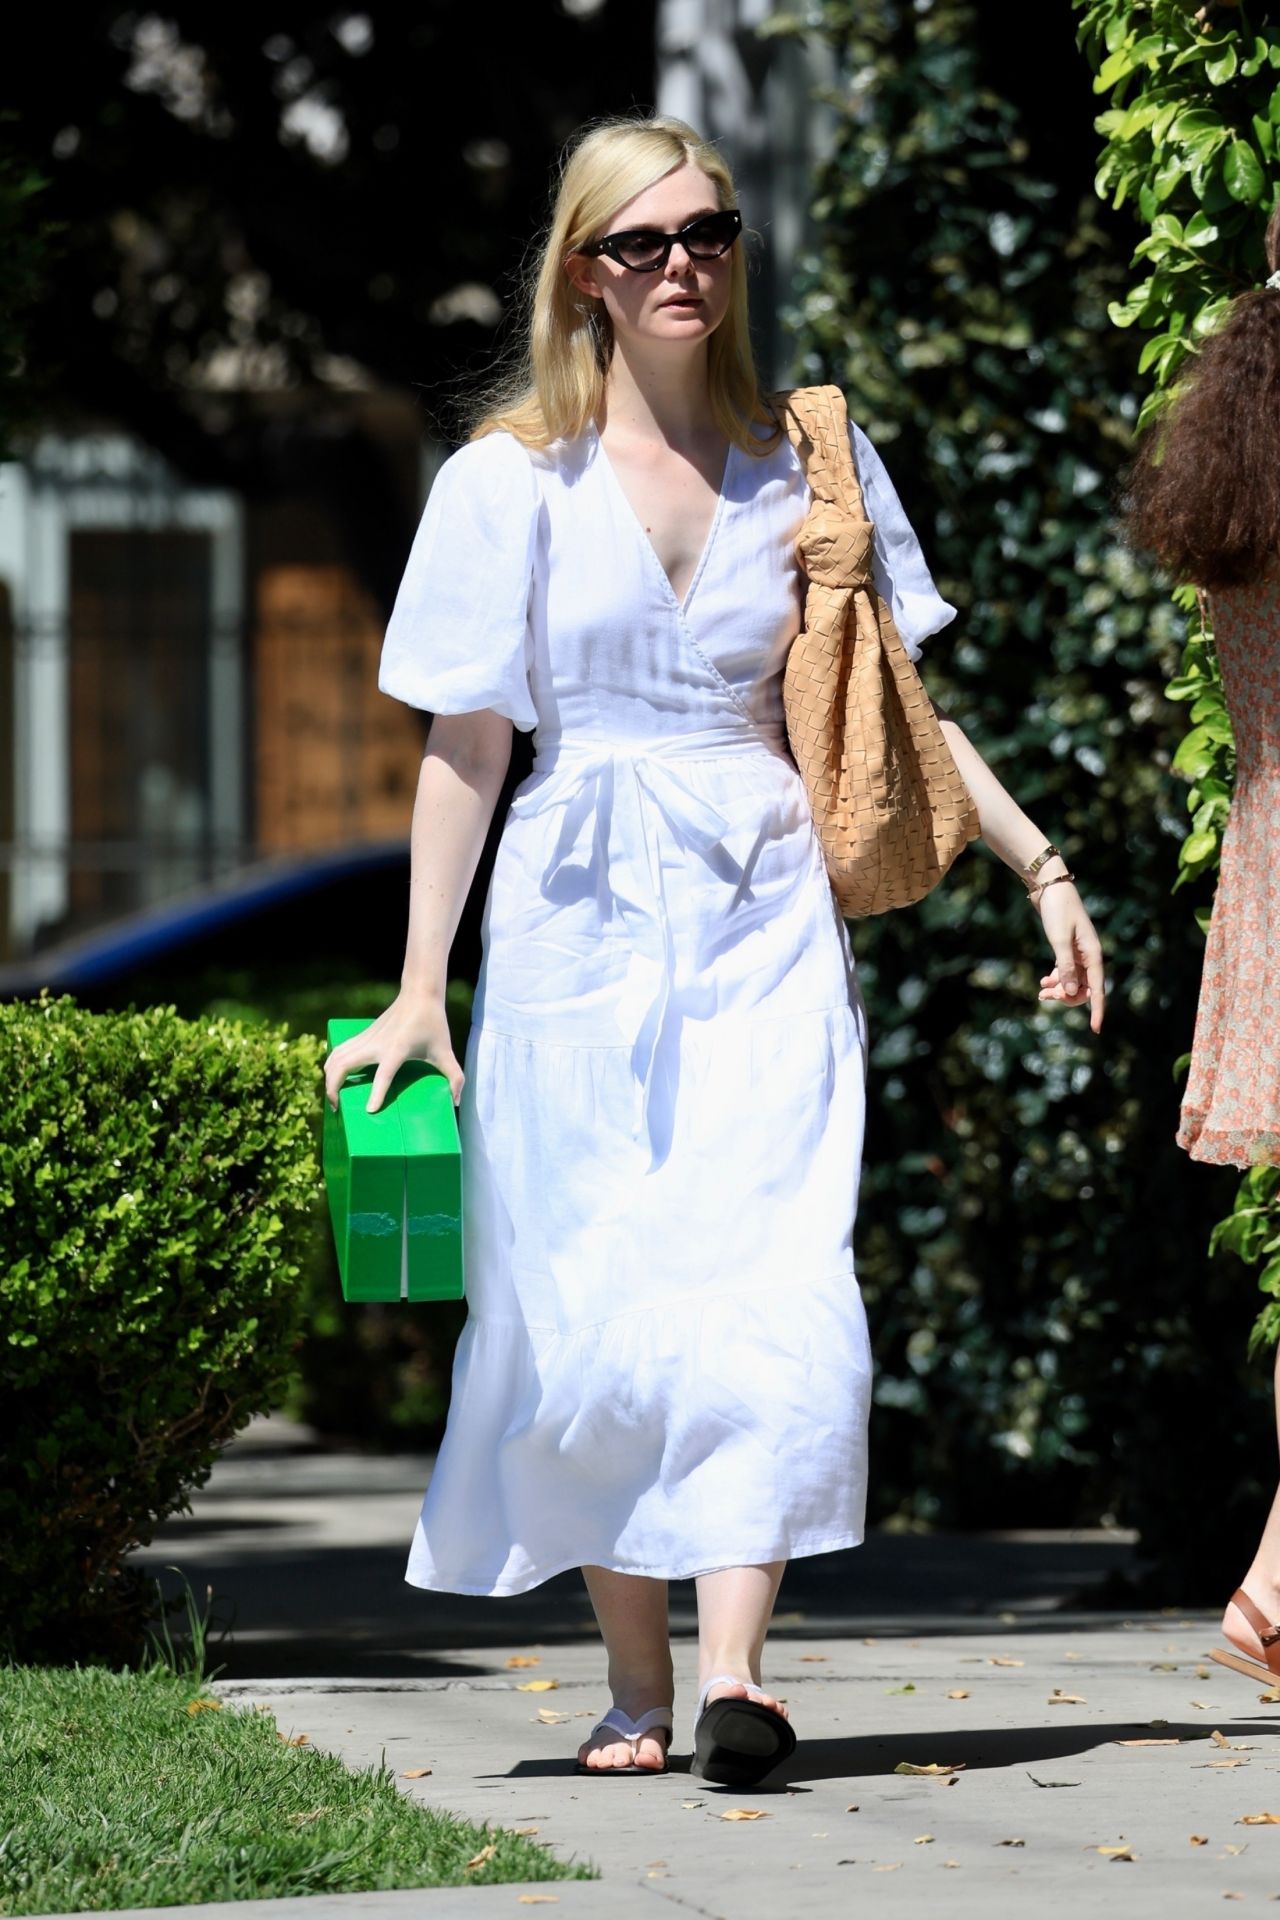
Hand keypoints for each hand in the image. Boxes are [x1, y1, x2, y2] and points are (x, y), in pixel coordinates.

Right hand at [322, 990, 464, 1113]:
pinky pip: (339, 1049)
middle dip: (334, 1088)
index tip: (369, 1110)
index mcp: (397, 1049)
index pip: (383, 1075)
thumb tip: (457, 1101)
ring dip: (329, 1077)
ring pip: (335, 1056)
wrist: (419, 993)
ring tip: (333, 1097)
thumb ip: (454, 1077)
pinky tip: (333, 1076)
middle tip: (337, 1108)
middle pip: (343, 1065)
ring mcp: (366, 1038)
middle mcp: (376, 1044)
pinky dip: (331, 1064)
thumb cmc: (433, 1024)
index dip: (376, 1093)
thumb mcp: (445, 1052)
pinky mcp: (363, 1035)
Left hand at [1035, 883, 1104, 1033]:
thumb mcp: (1059, 940)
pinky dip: (1055, 980)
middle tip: (1044, 996)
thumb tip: (1069, 992)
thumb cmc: (1058, 911)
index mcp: (1093, 955)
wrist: (1051, 887)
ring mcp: (1079, 954)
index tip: (1095, 1029)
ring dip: (1059, 990)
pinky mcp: (1068, 949)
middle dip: (1067, 998)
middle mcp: (1090, 956)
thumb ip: (1065, 967)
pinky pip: (1066, 973)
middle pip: (1084, 989)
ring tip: (1041, 992)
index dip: (1096, 1010)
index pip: (1098, 989)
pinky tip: (1043, 982)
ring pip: (1073, 982)